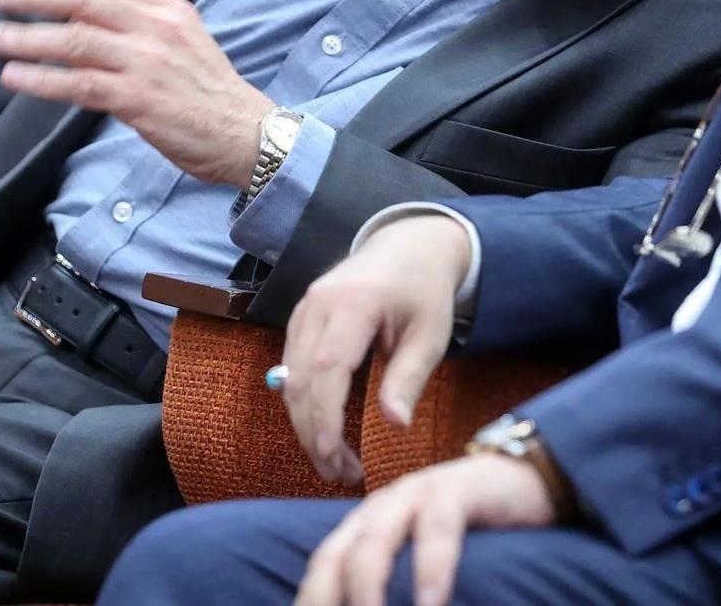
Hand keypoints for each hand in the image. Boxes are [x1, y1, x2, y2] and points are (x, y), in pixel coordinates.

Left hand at [0, 0, 272, 187]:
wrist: (246, 134)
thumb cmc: (209, 92)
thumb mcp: (186, 41)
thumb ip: (144, 23)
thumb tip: (87, 15)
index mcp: (171, 9)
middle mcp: (158, 28)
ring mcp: (147, 63)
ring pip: (73, 39)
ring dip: (24, 37)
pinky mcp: (137, 100)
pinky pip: (78, 84)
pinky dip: (40, 78)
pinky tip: (14, 76)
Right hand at [282, 215, 471, 483]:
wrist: (408, 245)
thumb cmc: (424, 292)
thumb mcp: (430, 335)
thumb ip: (409, 378)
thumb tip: (396, 426)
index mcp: (354, 303)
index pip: (328, 366)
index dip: (324, 415)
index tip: (332, 454)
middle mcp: (318, 304)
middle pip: (300, 380)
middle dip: (313, 433)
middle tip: (339, 475)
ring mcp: (303, 310)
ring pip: (290, 379)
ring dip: (306, 425)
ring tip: (335, 464)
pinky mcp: (300, 319)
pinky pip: (291, 369)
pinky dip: (303, 405)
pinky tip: (325, 432)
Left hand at [296, 454, 555, 605]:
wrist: (526, 480)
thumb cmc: (469, 536)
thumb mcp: (421, 563)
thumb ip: (395, 589)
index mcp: (364, 527)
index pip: (322, 569)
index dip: (309, 601)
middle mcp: (379, 509)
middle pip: (334, 558)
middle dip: (322, 600)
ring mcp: (414, 494)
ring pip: (373, 543)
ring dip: (365, 592)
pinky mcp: (455, 488)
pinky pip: (438, 530)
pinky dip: (431, 570)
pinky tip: (432, 603)